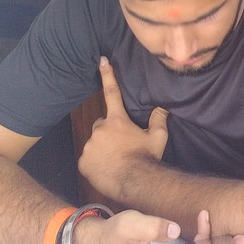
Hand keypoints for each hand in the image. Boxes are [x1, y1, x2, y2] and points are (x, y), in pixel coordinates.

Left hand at [78, 57, 168, 198]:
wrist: (133, 183)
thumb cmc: (146, 158)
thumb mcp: (158, 137)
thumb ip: (159, 119)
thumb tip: (161, 107)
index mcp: (117, 120)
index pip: (112, 92)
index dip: (107, 75)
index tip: (101, 60)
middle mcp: (100, 130)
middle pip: (102, 124)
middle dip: (109, 130)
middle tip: (122, 143)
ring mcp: (89, 146)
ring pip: (95, 142)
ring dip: (102, 146)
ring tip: (116, 159)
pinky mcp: (83, 163)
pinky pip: (88, 158)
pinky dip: (95, 162)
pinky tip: (107, 168)